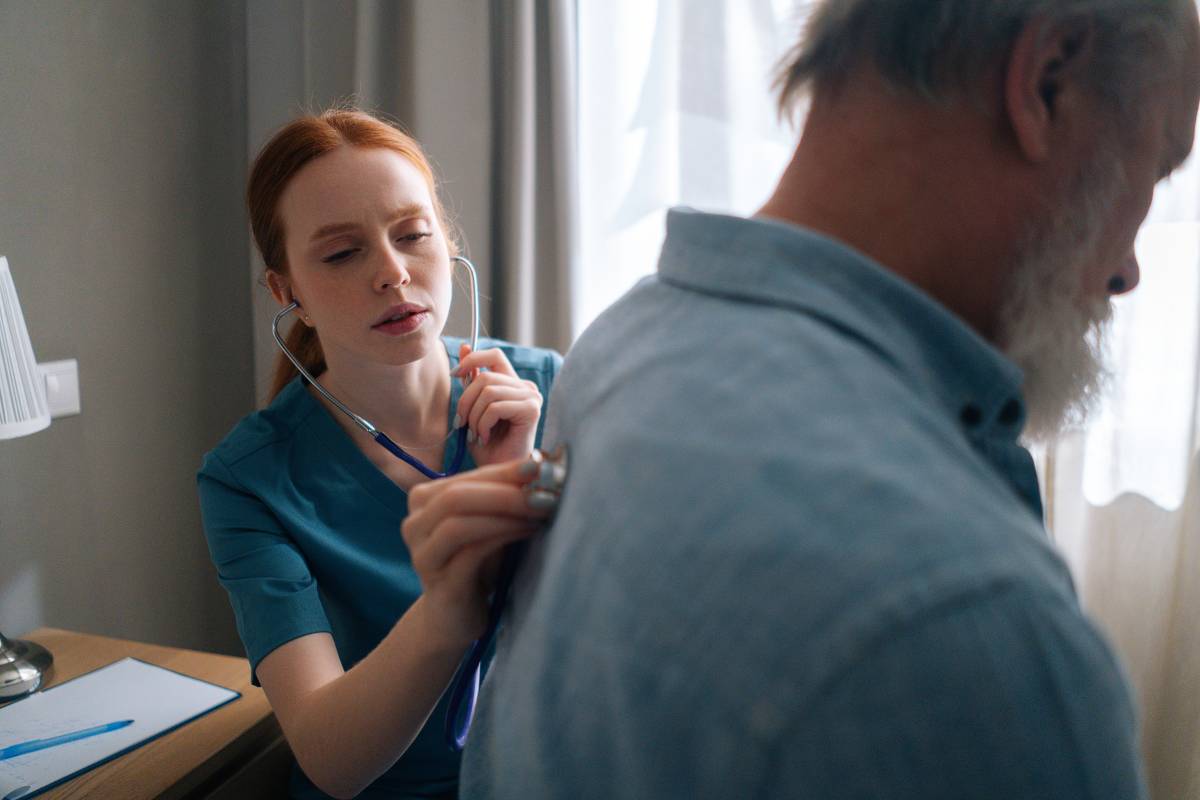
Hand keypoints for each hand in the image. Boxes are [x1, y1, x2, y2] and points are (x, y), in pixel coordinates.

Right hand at [403, 458, 556, 646]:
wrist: (455, 618)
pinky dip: (502, 536)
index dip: (506, 471)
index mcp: (425, 500)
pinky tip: (527, 532)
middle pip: (456, 496)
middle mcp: (414, 523)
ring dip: (504, 513)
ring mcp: (421, 554)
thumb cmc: (479, 564)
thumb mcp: (491, 523)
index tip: (542, 467)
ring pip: (457, 522)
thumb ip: (504, 496)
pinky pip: (469, 552)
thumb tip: (544, 465)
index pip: (468, 477)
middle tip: (544, 493)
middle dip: (505, 491)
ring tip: (539, 513)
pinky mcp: (437, 582)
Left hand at [453, 344, 543, 465]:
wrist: (500, 474)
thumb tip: (464, 347)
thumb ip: (472, 380)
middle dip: (465, 401)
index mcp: (513, 384)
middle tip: (462, 423)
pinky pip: (495, 407)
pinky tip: (485, 438)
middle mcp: (526, 387)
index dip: (471, 360)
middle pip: (485, 377)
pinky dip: (483, 424)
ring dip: (474, 416)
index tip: (454, 375)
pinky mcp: (532, 410)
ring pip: (488, 391)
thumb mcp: (473, 409)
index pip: (494, 355)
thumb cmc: (488, 447)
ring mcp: (532, 398)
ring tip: (476, 433)